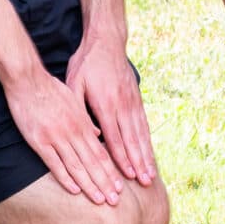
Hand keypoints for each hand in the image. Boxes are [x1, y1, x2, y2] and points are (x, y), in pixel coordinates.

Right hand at [5, 65, 124, 204]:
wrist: (27, 79)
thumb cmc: (49, 88)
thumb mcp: (73, 100)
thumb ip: (85, 119)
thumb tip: (97, 134)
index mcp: (81, 123)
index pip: (100, 152)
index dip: (110, 171)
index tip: (119, 186)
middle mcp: (72, 132)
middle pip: (92, 163)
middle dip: (105, 183)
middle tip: (115, 201)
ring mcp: (56, 137)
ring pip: (77, 166)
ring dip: (90, 185)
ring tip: (100, 200)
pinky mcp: (39, 141)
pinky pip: (55, 164)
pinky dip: (66, 178)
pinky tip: (75, 190)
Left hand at [66, 30, 155, 185]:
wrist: (107, 40)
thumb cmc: (86, 63)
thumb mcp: (74, 82)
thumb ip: (79, 108)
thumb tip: (90, 134)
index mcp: (104, 103)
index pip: (114, 136)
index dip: (121, 157)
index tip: (127, 175)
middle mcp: (121, 105)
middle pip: (131, 139)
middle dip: (138, 163)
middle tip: (144, 182)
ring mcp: (132, 102)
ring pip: (140, 134)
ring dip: (145, 155)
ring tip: (150, 174)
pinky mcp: (137, 99)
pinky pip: (143, 124)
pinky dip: (147, 141)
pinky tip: (150, 154)